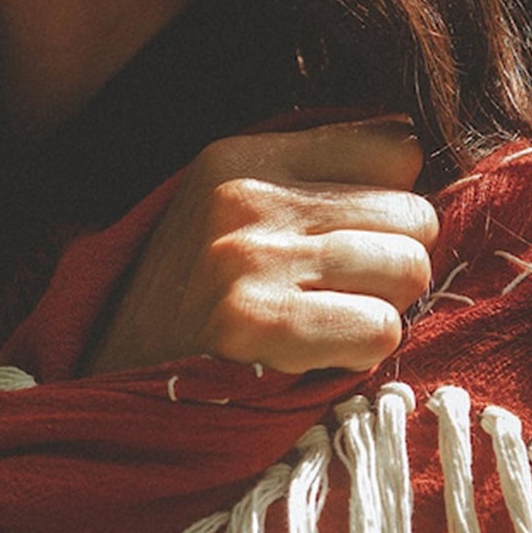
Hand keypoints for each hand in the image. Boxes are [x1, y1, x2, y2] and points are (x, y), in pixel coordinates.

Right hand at [87, 119, 437, 376]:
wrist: (113, 385)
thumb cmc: (193, 303)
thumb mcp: (231, 210)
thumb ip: (313, 176)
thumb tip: (418, 152)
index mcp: (241, 158)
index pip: (396, 147)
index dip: (389, 203)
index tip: (352, 240)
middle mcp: (245, 199)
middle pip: (414, 215)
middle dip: (393, 262)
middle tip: (336, 295)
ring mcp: (250, 261)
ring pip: (408, 269)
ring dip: (381, 309)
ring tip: (325, 323)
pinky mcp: (258, 326)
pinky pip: (383, 330)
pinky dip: (363, 353)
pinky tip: (316, 356)